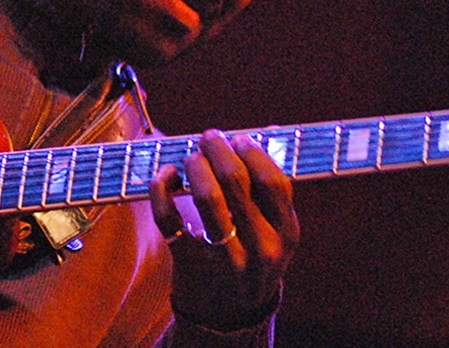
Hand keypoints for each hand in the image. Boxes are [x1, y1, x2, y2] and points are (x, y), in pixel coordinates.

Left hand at [149, 129, 298, 330]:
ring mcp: (225, 259)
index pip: (273, 181)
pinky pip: (169, 217)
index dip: (253, 151)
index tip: (239, 139)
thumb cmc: (252, 257)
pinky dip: (161, 189)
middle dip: (217, 149)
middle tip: (208, 137)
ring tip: (190, 156)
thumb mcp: (275, 231)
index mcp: (286, 233)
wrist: (229, 314)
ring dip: (193, 165)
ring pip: (205, 197)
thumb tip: (266, 133)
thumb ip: (269, 190)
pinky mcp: (189, 262)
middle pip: (236, 182)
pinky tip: (165, 175)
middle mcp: (261, 248)